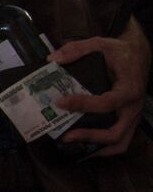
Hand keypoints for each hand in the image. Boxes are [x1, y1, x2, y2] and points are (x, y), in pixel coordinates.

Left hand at [49, 22, 150, 156]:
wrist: (139, 55)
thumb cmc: (119, 52)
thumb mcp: (100, 43)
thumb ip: (77, 49)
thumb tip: (53, 59)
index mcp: (129, 88)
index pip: (107, 103)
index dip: (83, 105)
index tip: (60, 102)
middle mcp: (134, 106)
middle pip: (115, 132)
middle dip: (89, 137)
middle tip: (65, 136)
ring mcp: (132, 116)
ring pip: (120, 143)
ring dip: (96, 148)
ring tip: (72, 144)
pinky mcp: (128, 120)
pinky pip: (120, 140)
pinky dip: (103, 148)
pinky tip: (83, 146)